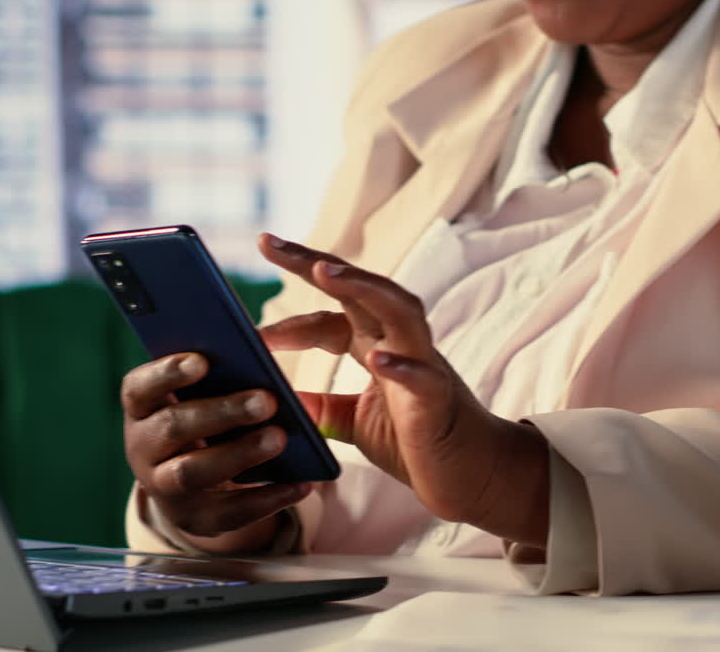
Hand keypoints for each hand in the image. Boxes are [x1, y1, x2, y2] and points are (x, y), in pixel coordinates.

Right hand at [121, 353, 311, 553]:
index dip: (167, 373)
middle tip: (266, 400)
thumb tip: (262, 355)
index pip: (139, 388)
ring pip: (193, 472)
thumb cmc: (207, 418)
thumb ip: (221, 375)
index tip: (203, 360)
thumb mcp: (204, 394)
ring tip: (280, 438)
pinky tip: (301, 483)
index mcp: (142, 408)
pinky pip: (230, 512)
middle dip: (221, 412)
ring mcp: (164, 488)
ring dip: (239, 454)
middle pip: (173, 427)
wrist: (197, 482)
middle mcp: (142, 449)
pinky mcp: (194, 519)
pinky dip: (267, 498)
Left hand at [257, 234, 550, 546]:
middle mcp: (400, 343)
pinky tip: (377, 358)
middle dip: (315, 262)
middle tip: (268, 242)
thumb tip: (277, 398)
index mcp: (377, 345)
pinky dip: (402, 364)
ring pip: (399, 309)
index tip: (249, 331)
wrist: (470, 477)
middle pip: (359, 289)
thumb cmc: (416, 443)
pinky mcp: (440, 400)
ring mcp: (424, 364)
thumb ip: (320, 407)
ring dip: (362, 286)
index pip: (330, 316)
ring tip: (323, 271)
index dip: (290, 321)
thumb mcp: (354, 422)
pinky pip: (424, 375)